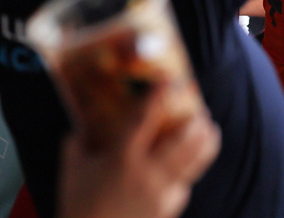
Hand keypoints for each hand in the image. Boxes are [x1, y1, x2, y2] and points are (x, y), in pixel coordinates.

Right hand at [60, 84, 220, 217]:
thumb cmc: (77, 206)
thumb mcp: (73, 169)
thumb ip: (79, 141)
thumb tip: (86, 122)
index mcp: (121, 159)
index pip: (144, 119)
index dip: (157, 96)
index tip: (169, 79)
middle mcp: (147, 174)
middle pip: (184, 141)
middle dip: (197, 122)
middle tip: (201, 111)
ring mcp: (161, 194)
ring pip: (194, 163)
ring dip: (206, 144)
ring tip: (210, 131)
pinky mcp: (168, 210)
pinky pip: (184, 185)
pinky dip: (188, 172)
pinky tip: (189, 164)